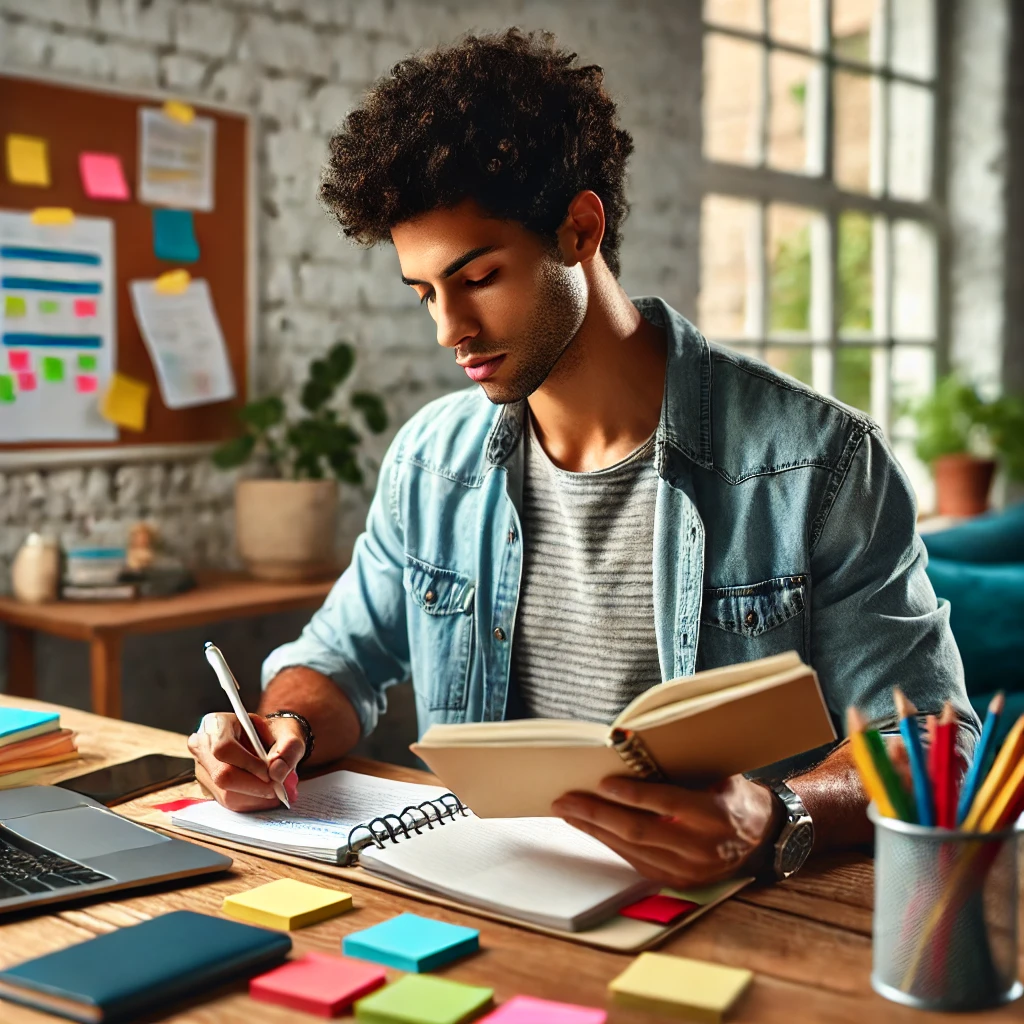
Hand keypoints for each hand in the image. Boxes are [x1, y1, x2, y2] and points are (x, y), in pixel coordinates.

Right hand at [187, 712, 303, 811]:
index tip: (269, 772)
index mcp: (216, 724)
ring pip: (224, 795)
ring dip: (254, 798)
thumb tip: (277, 772)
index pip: (224, 748)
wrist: (256, 737)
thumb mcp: (281, 729)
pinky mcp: (206, 788)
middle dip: (254, 786)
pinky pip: (227, 803)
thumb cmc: (268, 732)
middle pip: (222, 776)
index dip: (248, 763)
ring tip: (275, 794)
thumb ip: (286, 747)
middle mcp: (202, 747)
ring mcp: (201, 770)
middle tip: (277, 789)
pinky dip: (250, 803)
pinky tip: (264, 797)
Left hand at [552, 774, 783, 887]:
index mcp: (715, 814)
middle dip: (597, 815)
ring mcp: (690, 870)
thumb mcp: (718, 774)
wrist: (763, 837)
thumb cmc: (733, 795)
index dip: (631, 794)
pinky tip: (591, 829)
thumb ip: (682, 769)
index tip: (602, 781)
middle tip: (567, 800)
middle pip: (640, 831)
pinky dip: (610, 844)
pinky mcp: (679, 882)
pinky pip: (636, 863)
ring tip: (568, 812)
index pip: (665, 803)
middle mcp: (703, 847)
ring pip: (632, 850)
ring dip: (595, 831)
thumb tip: (631, 749)